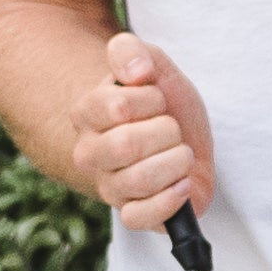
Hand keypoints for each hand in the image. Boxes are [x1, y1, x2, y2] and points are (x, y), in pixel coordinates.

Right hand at [70, 31, 212, 233]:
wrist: (185, 138)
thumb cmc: (164, 104)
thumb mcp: (153, 65)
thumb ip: (132, 52)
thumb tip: (137, 72)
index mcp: (86, 113)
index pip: (118, 107)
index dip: (151, 100)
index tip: (158, 100)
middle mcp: (89, 153)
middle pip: (126, 146)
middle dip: (166, 132)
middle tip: (171, 129)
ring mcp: (109, 186)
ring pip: (139, 180)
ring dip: (176, 162)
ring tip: (178, 155)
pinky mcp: (131, 215)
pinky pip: (139, 218)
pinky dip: (170, 199)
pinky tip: (181, 183)